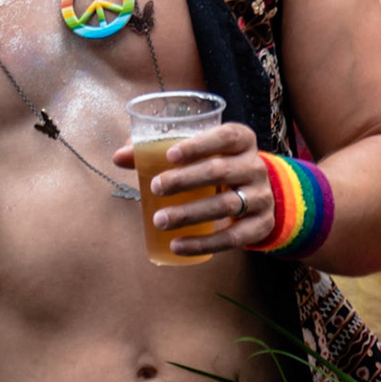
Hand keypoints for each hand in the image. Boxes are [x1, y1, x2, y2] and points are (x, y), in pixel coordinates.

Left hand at [112, 122, 274, 254]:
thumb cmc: (215, 165)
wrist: (256, 193)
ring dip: (190, 214)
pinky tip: (177, 245)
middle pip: (220, 171)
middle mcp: (256, 166)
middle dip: (185, 180)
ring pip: (227, 205)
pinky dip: (204, 243)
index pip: (226, 136)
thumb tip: (118, 157)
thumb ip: (156, 150)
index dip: (198, 145)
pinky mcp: (262, 224)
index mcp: (241, 140)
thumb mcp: (196, 153)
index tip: (169, 155)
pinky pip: (234, 237)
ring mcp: (262, 196)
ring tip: (160, 220)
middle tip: (155, 187)